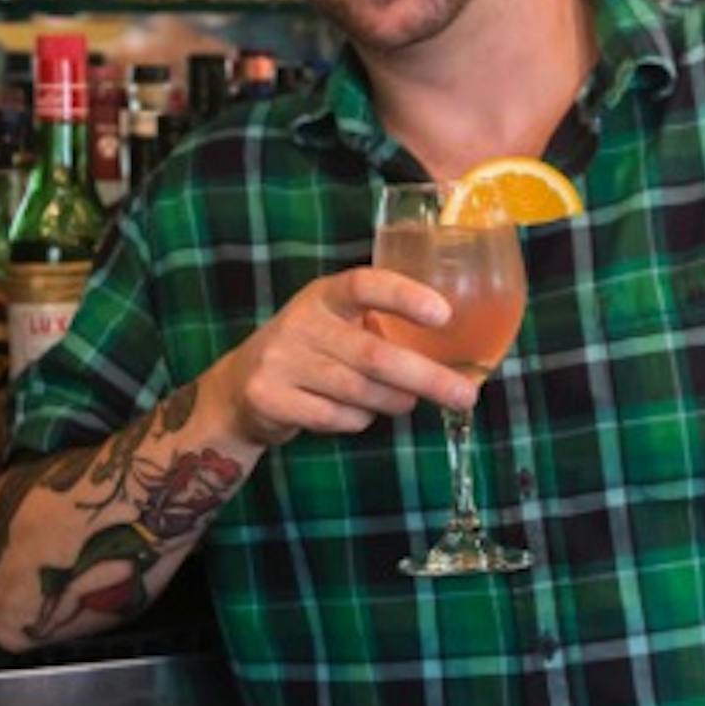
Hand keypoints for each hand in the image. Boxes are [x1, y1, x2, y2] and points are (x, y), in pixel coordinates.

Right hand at [210, 267, 479, 447]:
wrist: (239, 387)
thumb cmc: (311, 352)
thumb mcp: (337, 325)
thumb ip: (380, 329)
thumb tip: (454, 357)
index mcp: (325, 295)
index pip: (365, 284)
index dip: (404, 296)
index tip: (444, 314)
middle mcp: (301, 322)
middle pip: (374, 355)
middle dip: (427, 377)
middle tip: (465, 394)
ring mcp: (281, 360)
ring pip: (359, 391)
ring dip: (394, 402)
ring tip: (405, 401)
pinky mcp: (269, 396)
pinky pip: (336, 418)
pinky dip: (359, 421)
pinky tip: (356, 413)